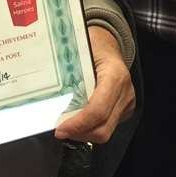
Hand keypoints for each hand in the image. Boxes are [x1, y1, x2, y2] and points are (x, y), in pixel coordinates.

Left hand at [55, 26, 135, 144]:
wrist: (109, 43)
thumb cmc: (93, 44)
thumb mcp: (79, 53)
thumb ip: (69, 75)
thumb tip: (47, 97)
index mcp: (114, 75)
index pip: (97, 110)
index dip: (78, 124)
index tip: (60, 129)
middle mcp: (125, 91)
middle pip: (103, 127)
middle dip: (80, 133)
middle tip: (61, 130)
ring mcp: (127, 102)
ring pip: (106, 131)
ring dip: (84, 133)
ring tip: (68, 125)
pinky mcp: (126, 109)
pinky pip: (108, 126)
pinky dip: (91, 127)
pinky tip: (79, 120)